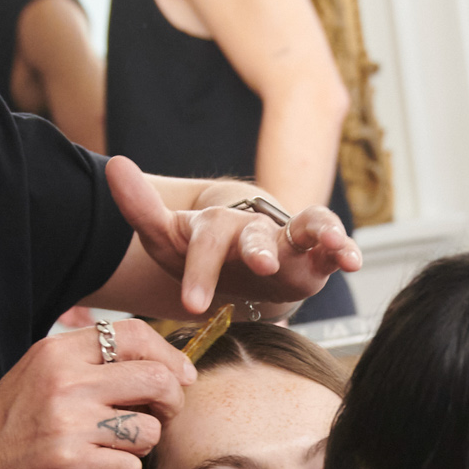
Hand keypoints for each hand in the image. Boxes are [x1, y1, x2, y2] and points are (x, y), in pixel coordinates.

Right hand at [0, 319, 193, 468]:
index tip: (181, 377)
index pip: (134, 334)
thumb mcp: (39, 376)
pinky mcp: (68, 462)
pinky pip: (130, 468)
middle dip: (171, 403)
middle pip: (156, 378)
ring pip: (148, 429)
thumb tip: (158, 365)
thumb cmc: (4, 428)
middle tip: (158, 418)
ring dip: (141, 445)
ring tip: (113, 448)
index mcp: (58, 351)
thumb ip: (88, 365)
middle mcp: (65, 379)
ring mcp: (67, 421)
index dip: (169, 356)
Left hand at [108, 157, 360, 314]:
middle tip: (259, 266)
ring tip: (337, 248)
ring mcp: (287, 240)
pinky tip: (354, 259)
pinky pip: (332, 245)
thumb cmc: (200, 255)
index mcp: (215, 228)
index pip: (206, 240)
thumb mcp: (166, 238)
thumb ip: (139, 207)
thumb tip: (114, 164)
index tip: (194, 304)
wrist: (238, 268)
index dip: (200, 269)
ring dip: (322, 233)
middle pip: (254, 233)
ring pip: (307, 225)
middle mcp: (252, 230)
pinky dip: (346, 248)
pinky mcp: (313, 256)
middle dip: (257, 248)